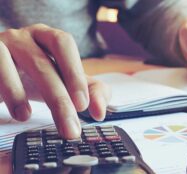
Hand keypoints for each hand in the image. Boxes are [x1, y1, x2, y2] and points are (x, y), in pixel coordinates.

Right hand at [0, 24, 110, 138]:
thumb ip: (91, 91)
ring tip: (27, 118)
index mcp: (48, 38)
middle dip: (58, 98)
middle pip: (42, 63)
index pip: (64, 44)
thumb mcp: (66, 81)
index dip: (74, 72)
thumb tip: (100, 111)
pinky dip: (4, 91)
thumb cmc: (36, 75)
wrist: (1, 76)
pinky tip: (15, 111)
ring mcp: (0, 45)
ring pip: (8, 65)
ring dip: (19, 95)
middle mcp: (24, 37)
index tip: (83, 105)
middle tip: (69, 128)